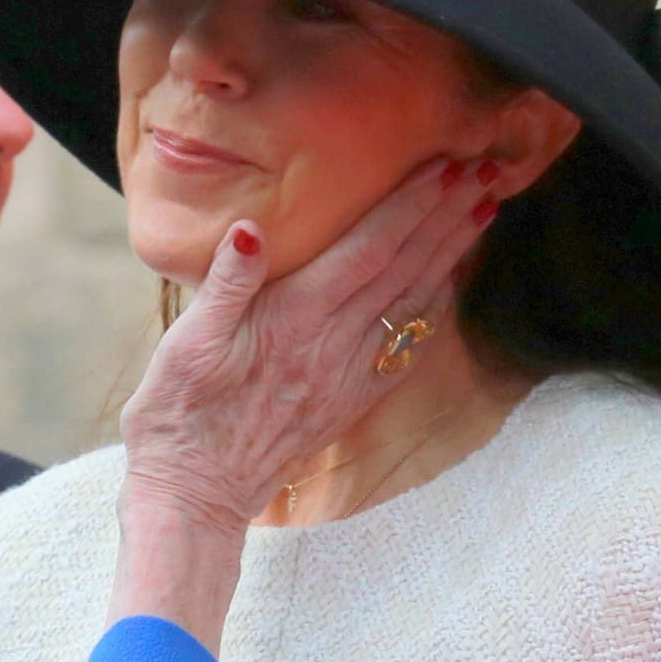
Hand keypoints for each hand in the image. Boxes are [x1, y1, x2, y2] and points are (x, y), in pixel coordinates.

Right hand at [119, 156, 499, 532]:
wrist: (194, 494)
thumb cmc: (177, 414)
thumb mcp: (184, 343)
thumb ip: (226, 283)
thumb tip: (251, 228)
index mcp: (293, 319)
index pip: (368, 248)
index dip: (411, 205)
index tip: (445, 167)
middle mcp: (331, 345)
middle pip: (402, 268)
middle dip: (444, 217)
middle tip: (483, 173)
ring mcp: (345, 376)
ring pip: (411, 304)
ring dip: (449, 255)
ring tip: (479, 215)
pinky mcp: (347, 402)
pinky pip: (403, 349)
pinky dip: (431, 311)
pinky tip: (445, 288)